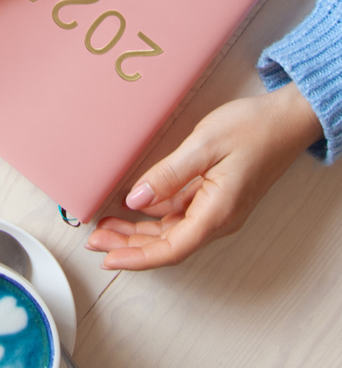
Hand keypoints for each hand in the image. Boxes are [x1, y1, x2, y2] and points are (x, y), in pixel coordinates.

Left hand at [86, 82, 322, 269]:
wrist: (286, 120)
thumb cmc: (252, 129)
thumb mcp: (204, 146)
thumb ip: (169, 174)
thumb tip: (136, 200)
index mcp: (218, 212)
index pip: (172, 248)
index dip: (138, 257)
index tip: (109, 259)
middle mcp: (217, 218)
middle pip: (167, 244)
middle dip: (128, 246)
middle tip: (93, 241)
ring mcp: (215, 209)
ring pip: (169, 231)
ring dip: (136, 232)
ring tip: (104, 227)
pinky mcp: (212, 198)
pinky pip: (177, 216)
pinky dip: (151, 216)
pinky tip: (130, 210)